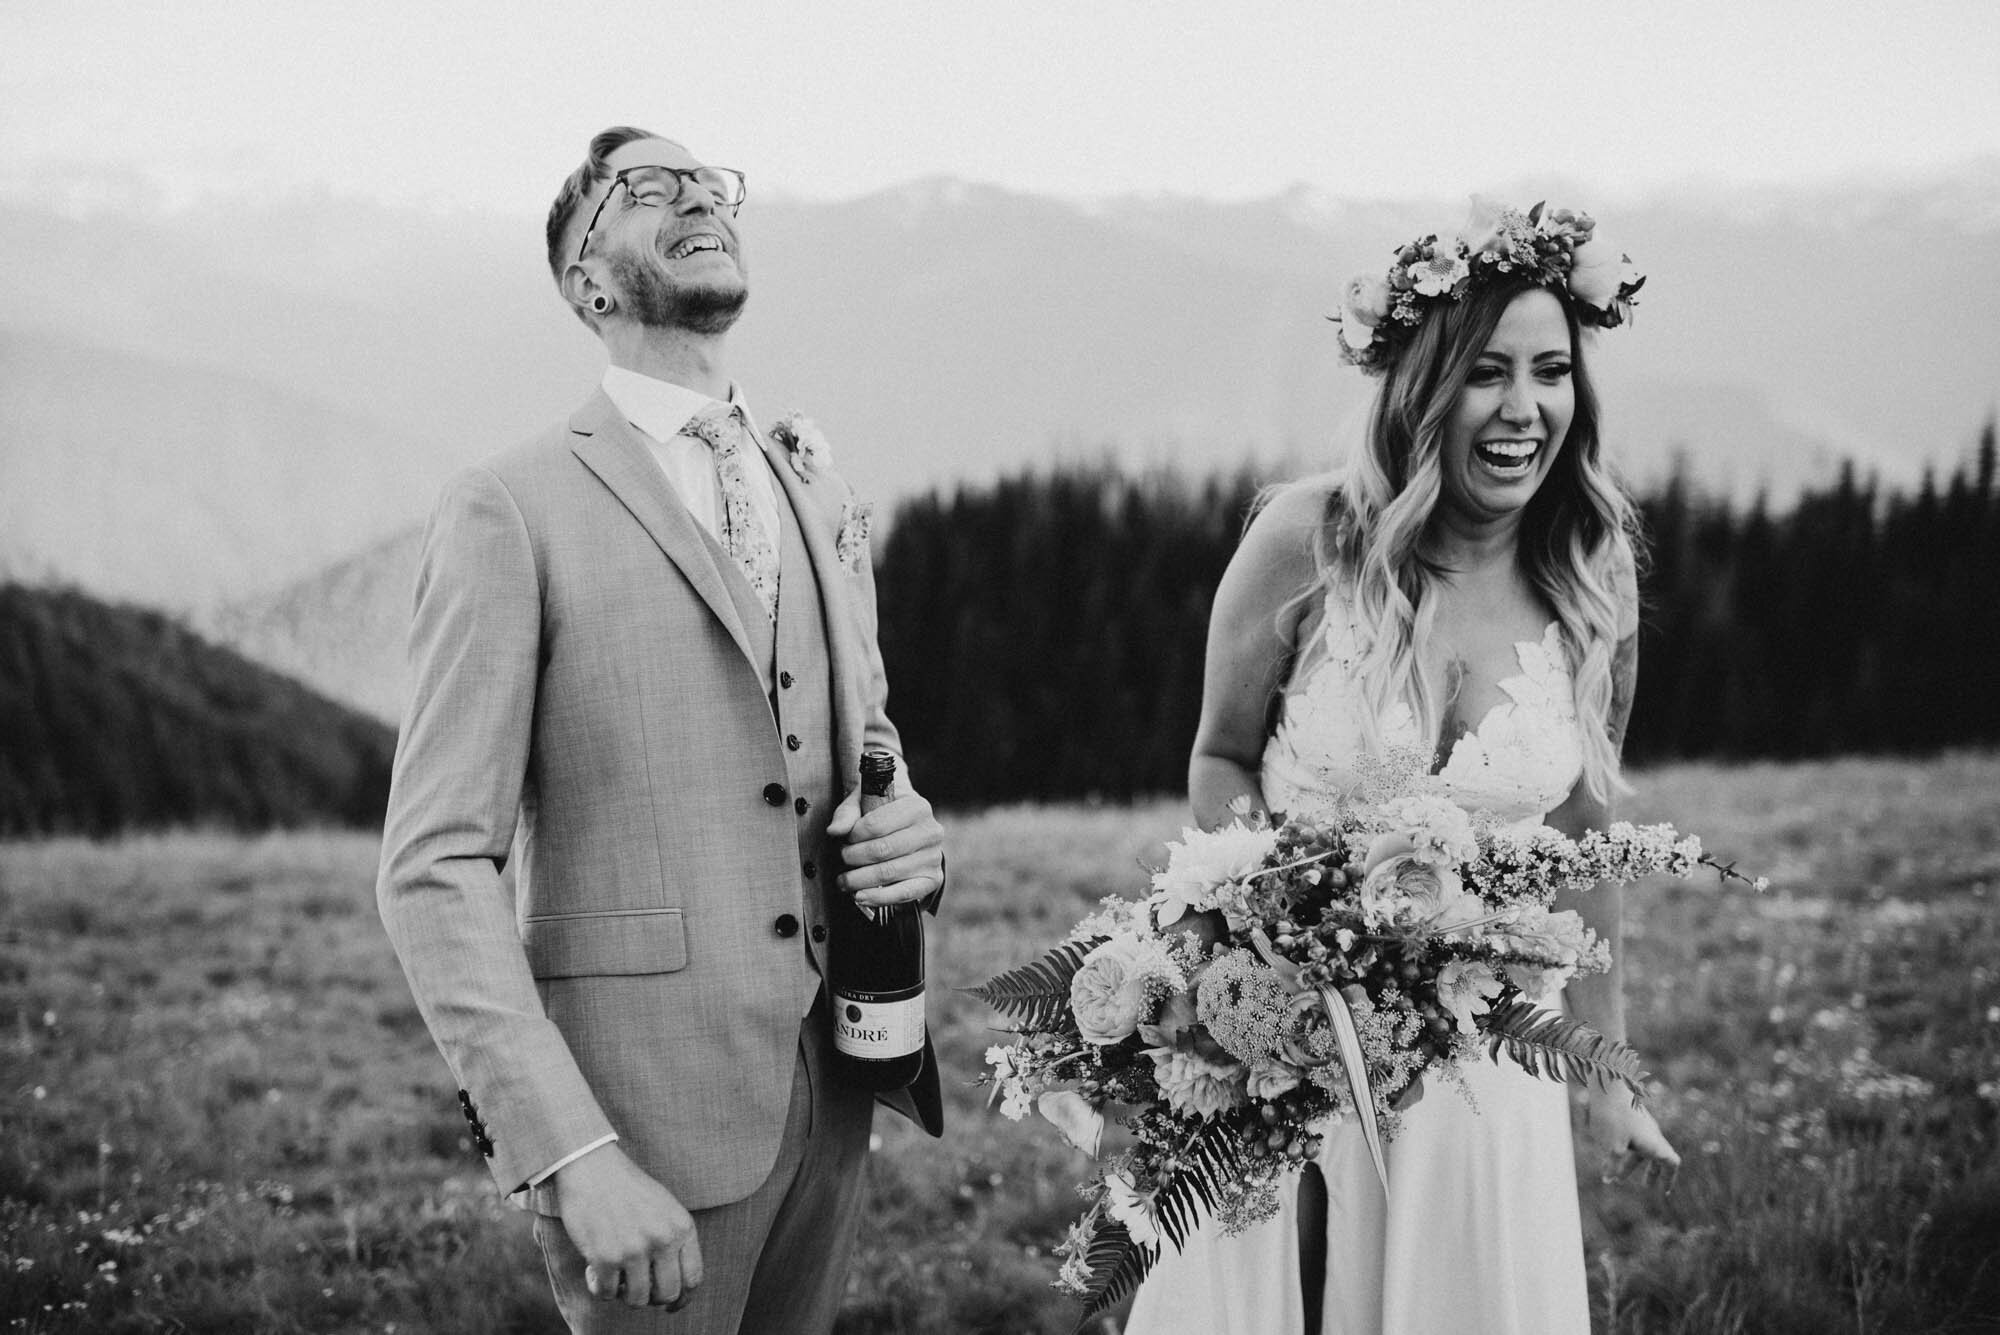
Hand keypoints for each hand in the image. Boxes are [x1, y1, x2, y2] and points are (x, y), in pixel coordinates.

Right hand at [552, 1143, 702, 1309]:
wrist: (592, 1168)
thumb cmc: (627, 1189)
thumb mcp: (665, 1208)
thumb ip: (674, 1242)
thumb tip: (672, 1291)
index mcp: (682, 1226)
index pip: (693, 1278)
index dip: (683, 1298)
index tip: (671, 1306)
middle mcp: (663, 1240)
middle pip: (667, 1294)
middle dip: (652, 1299)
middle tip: (637, 1289)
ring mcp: (634, 1250)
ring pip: (637, 1299)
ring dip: (624, 1293)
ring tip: (615, 1275)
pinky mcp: (605, 1257)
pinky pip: (607, 1293)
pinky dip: (599, 1287)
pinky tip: (593, 1270)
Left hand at [827, 786, 943, 908]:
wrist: (909, 828)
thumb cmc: (884, 812)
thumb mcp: (865, 801)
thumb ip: (847, 813)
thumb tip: (835, 830)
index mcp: (916, 806)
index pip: (876, 825)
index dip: (854, 835)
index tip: (846, 839)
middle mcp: (930, 831)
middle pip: (882, 850)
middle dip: (854, 858)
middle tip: (843, 859)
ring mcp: (933, 857)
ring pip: (888, 872)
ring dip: (859, 880)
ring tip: (844, 880)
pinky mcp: (932, 879)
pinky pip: (904, 893)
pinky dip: (878, 897)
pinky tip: (861, 896)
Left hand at [1584, 1084, 1679, 1193]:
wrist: (1609, 1085)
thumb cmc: (1615, 1117)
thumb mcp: (1612, 1146)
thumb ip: (1612, 1165)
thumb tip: (1607, 1180)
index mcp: (1654, 1143)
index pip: (1671, 1163)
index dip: (1670, 1178)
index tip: (1664, 1191)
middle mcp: (1651, 1134)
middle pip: (1656, 1157)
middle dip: (1651, 1173)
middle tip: (1646, 1186)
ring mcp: (1641, 1124)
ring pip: (1640, 1149)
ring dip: (1631, 1164)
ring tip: (1616, 1178)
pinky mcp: (1628, 1117)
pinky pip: (1630, 1139)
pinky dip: (1623, 1152)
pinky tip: (1607, 1158)